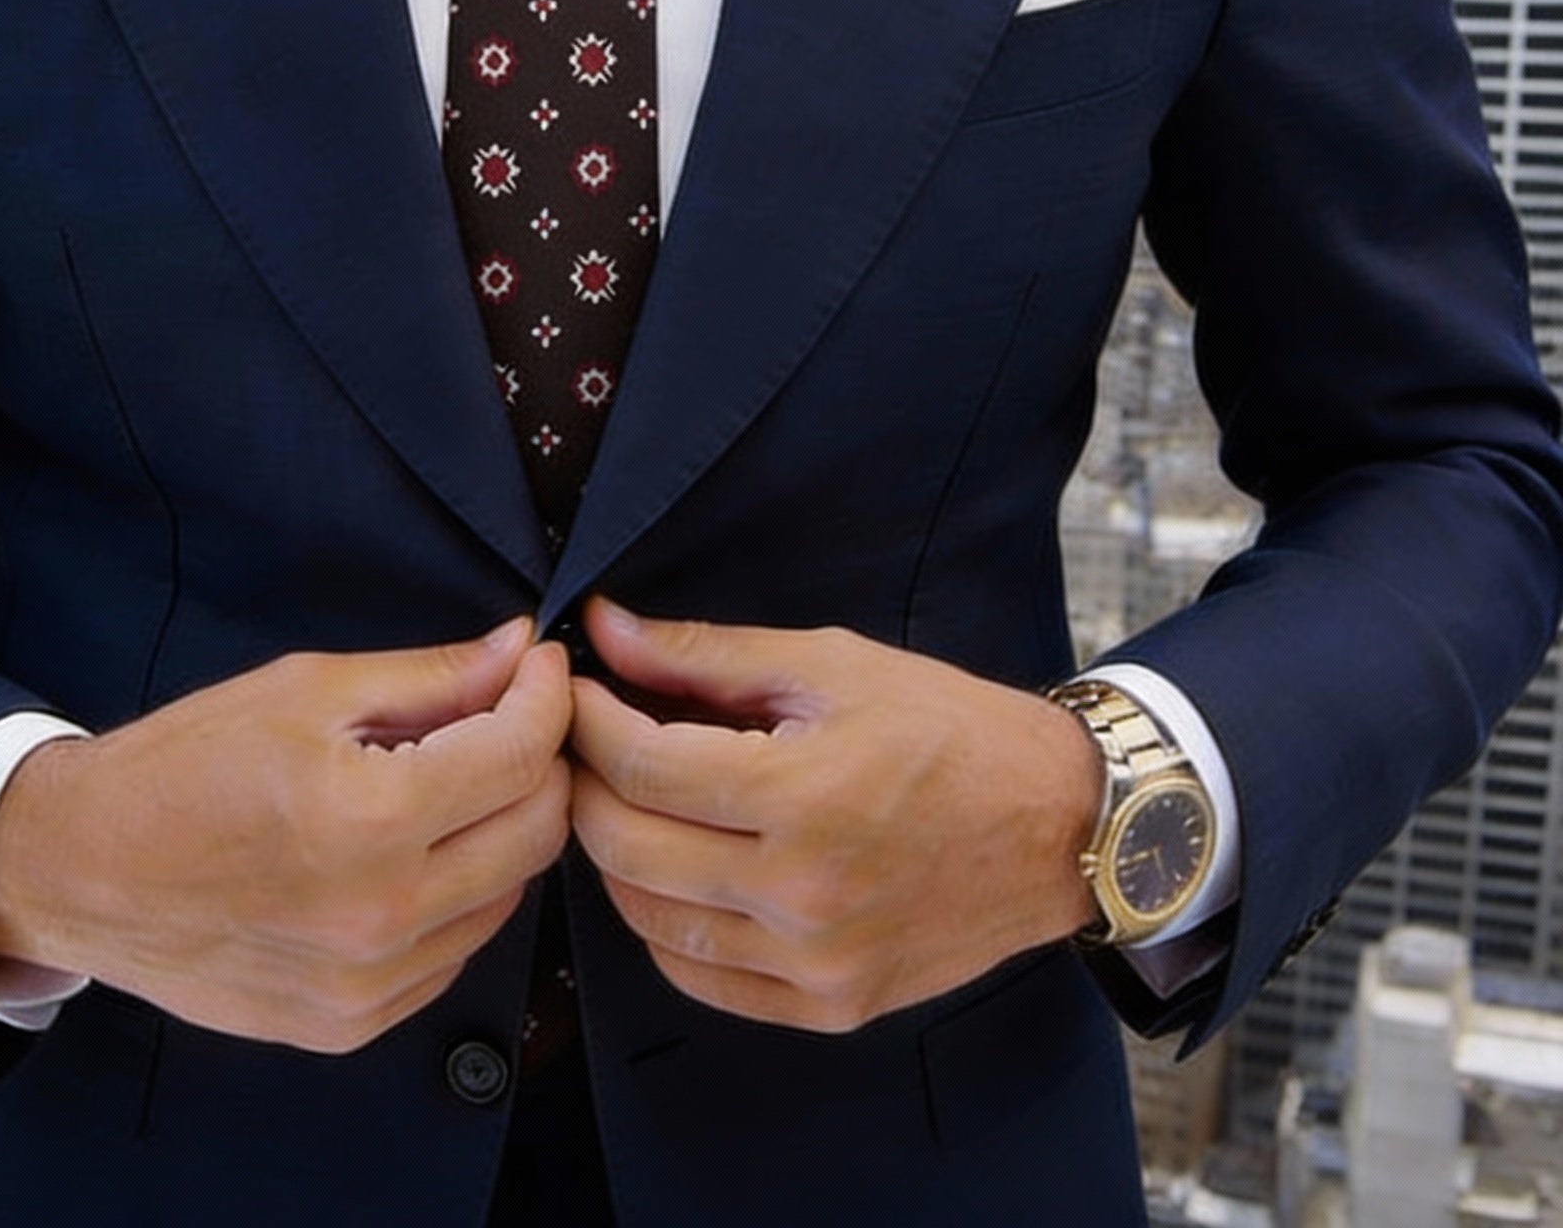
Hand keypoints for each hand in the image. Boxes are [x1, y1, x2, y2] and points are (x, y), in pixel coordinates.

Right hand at [0, 616, 571, 1053]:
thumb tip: (520, 650)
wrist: (82, 871)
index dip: (546, 695)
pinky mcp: (352, 1025)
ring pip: (508, 895)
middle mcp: (382, 914)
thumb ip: (429, 676)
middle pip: (538, 830)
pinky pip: (455, 952)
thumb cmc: (184, 765)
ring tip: (450, 782)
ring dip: (501, 829)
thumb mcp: (306, 690)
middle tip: (506, 717)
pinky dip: (457, 895)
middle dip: (539, 760)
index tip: (539, 666)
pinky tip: (410, 852)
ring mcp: (369, 984)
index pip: (521, 754)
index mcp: (370, 818)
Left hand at [568, 597, 1101, 1032]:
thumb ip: (706, 654)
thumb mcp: (830, 665)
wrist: (1059, 826)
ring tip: (627, 799)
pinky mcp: (830, 1006)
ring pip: (648, 920)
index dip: (588, 720)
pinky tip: (674, 871)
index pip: (640, 766)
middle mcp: (802, 894)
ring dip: (616, 855)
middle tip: (586, 740)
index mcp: (802, 797)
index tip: (576, 688)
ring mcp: (815, 963)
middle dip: (586, 783)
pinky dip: (663, 925)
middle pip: (626, 847)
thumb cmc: (950, 729)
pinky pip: (700, 977)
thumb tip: (605, 628)